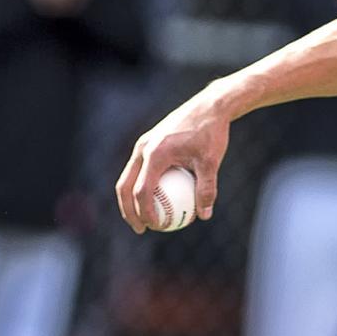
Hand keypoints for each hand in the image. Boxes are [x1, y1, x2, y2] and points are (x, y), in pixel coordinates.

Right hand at [115, 92, 231, 233]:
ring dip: (132, 199)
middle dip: (129, 211)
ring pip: (129, 177)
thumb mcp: (211, 162)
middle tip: (142, 229)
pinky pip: (140, 169)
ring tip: (145, 219)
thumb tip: (204, 216)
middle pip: (125, 186)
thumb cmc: (211, 133)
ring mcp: (143, 144)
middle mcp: (143, 148)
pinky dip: (143, 186)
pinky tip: (158, 200)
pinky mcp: (148, 143)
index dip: (145, 212)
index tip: (156, 227)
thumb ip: (207, 189)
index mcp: (155, 153)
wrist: (209, 106)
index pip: (142, 190)